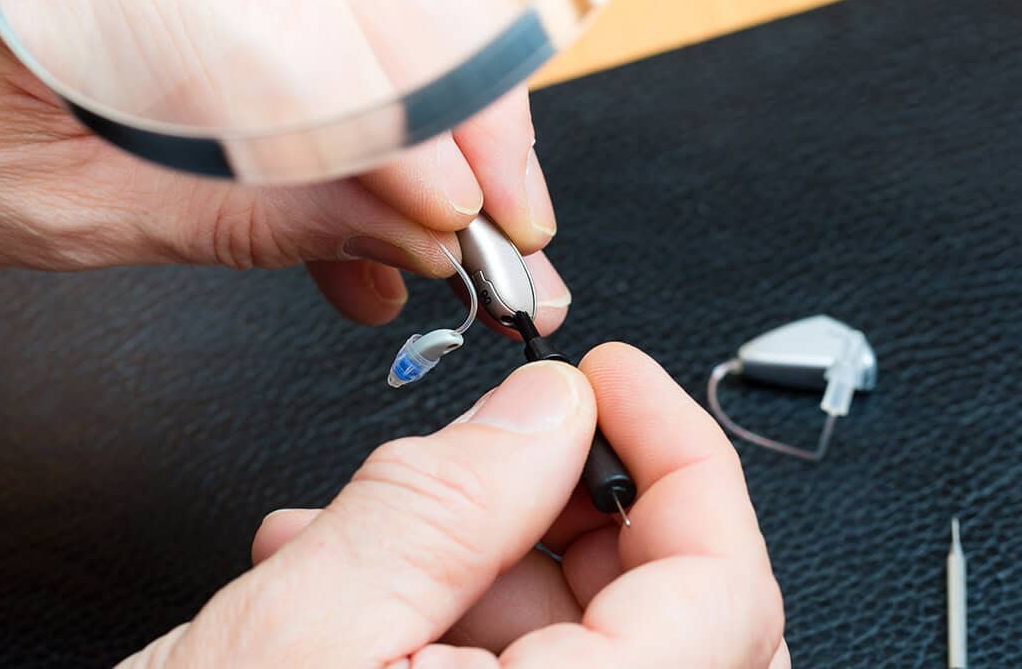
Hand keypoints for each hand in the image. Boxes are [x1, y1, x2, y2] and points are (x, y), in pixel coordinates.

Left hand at [0, 0, 567, 330]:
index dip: (389, 120)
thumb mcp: (61, 215)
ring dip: (452, 96)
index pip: (264, 13)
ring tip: (465, 217)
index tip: (459, 221)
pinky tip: (411, 170)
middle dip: (464, 105)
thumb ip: (244, 220)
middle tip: (508, 228)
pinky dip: (405, 75)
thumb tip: (406, 237)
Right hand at [119, 343, 787, 667]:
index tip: (610, 380)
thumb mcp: (297, 641)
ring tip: (360, 540)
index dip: (677, 450)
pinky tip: (357, 605)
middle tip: (479, 460)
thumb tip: (545, 412)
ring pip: (595, 654)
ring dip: (490, 571)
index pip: (724, 582)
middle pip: (674, 616)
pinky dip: (460, 634)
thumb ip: (440, 506)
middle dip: (568, 512)